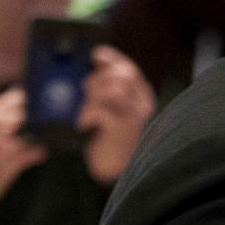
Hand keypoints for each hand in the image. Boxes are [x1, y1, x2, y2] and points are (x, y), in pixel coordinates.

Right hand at [0, 88, 46, 219]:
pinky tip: (14, 145)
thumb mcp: (3, 173)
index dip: (26, 103)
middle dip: (23, 105)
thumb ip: (19, 160)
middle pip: (0, 105)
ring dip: (12, 118)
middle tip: (47, 105)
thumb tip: (42, 150)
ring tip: (31, 120)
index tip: (51, 104)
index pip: (6, 105)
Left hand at [78, 46, 155, 183]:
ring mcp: (134, 117)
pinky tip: (82, 123)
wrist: (114, 170)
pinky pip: (102, 111)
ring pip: (114, 90)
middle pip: (122, 76)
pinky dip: (87, 113)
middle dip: (99, 77)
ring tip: (84, 107)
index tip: (95, 54)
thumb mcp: (112, 111)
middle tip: (85, 88)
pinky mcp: (121, 130)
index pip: (130, 69)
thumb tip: (90, 70)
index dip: (112, 59)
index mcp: (141, 97)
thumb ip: (107, 92)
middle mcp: (142, 105)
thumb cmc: (109, 137)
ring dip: (93, 94)